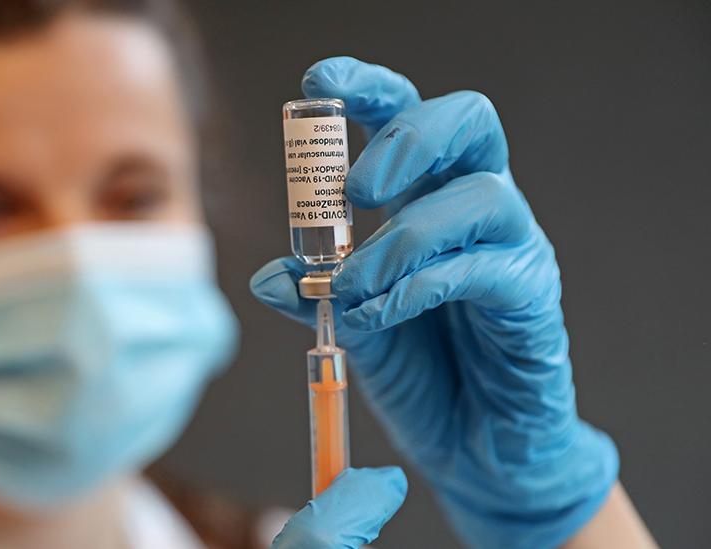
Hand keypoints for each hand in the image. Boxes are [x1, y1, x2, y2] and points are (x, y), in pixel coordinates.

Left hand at [252, 57, 618, 548]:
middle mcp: (477, 211)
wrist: (473, 448)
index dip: (371, 90)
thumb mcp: (353, 327)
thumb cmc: (421, 375)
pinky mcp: (532, 298)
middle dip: (406, 138)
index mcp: (430, 200)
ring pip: (481, 196)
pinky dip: (417, 287)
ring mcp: (514, 249)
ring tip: (351, 286)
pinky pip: (483, 271)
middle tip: (352, 187)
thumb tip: (266, 274)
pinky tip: (376, 315)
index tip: (320, 81)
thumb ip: (315, 295)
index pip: (410, 118)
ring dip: (400, 238)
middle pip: (469, 123)